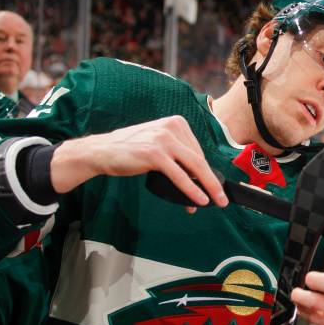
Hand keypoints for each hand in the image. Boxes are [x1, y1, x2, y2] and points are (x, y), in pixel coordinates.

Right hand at [50, 116, 227, 208]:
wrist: (101, 151)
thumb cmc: (129, 151)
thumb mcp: (158, 146)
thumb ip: (177, 155)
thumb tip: (198, 178)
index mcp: (176, 123)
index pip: (198, 151)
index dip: (206, 173)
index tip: (212, 188)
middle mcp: (172, 127)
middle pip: (199, 159)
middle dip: (213, 182)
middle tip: (222, 198)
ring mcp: (164, 139)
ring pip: (194, 167)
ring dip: (207, 187)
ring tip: (216, 201)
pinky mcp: (155, 153)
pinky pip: (179, 175)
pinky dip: (191, 189)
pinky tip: (199, 200)